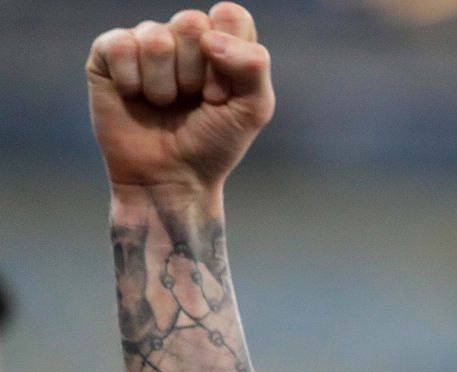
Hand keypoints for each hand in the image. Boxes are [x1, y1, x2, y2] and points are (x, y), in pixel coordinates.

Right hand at [87, 2, 272, 190]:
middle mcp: (184, 37)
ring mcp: (146, 43)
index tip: (223, 94)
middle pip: (191, 22)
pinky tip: (135, 97)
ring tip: (165, 104)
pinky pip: (120, 45)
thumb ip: (253, 65)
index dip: (230, 57)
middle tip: (194, 101)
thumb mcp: (252, 109)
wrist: (172, 178)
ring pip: (155, 37)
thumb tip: (209, 38)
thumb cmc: (214, 143)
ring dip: (164, 84)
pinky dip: (132, 80)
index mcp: (223, 42)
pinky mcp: (110, 55)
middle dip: (195, 73)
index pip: (229, 15)